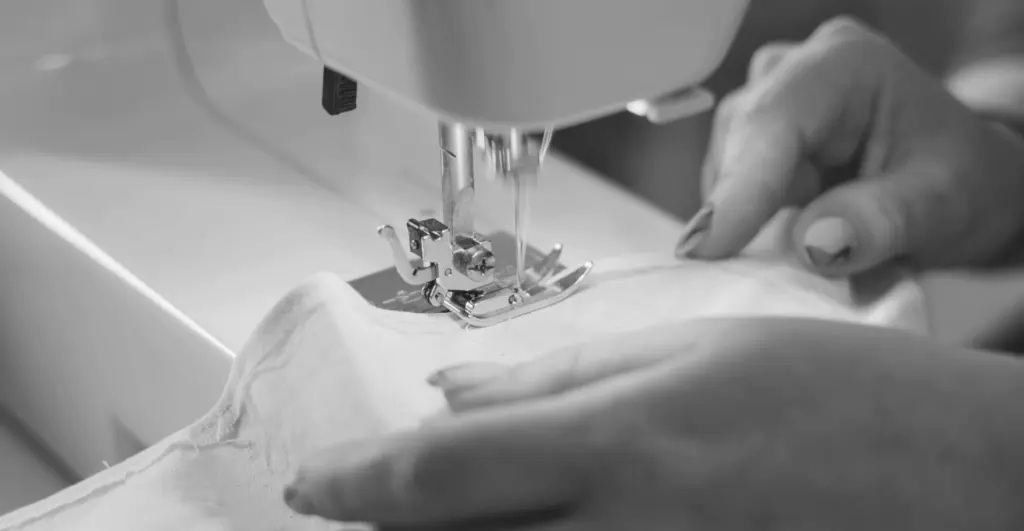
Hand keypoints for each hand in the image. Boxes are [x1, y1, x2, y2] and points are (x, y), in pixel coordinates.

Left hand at [282, 319, 1023, 529]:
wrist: (957, 475)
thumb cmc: (835, 392)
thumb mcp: (693, 348)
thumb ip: (559, 379)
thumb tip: (456, 389)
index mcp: (620, 441)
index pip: (440, 475)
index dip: (357, 485)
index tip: (315, 485)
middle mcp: (625, 530)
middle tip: (345, 513)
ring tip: (426, 524)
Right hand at [677, 16, 1023, 276]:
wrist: (963, 182)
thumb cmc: (959, 182)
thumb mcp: (941, 206)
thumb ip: (881, 221)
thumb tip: (811, 243)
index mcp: (845, 67)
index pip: (773, 122)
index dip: (739, 187)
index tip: (708, 248)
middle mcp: (795, 70)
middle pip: (737, 144)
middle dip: (746, 210)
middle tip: (776, 270)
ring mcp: (769, 101)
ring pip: (724, 167)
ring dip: (749, 219)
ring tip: (806, 249)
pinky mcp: (754, 137)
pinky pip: (727, 184)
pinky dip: (748, 221)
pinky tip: (784, 237)